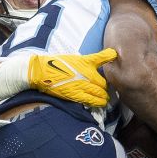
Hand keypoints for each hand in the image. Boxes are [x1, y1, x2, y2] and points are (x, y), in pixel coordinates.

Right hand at [0, 48, 117, 107]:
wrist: (41, 71)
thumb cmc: (58, 63)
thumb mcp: (78, 57)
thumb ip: (95, 58)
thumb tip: (112, 54)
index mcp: (87, 64)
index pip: (105, 67)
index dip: (111, 75)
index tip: (115, 78)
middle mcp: (87, 75)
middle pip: (104, 85)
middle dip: (107, 89)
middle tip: (108, 91)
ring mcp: (81, 86)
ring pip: (99, 95)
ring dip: (104, 98)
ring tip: (105, 99)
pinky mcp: (74, 95)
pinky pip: (90, 100)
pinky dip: (96, 102)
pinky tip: (98, 103)